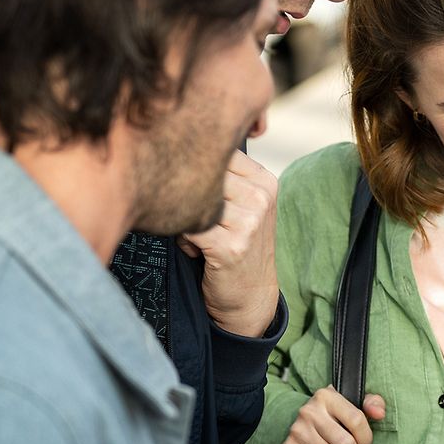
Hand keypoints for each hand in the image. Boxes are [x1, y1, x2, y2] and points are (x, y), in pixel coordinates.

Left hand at [182, 150, 278, 337]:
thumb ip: (225, 177)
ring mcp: (249, 221)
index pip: (218, 153)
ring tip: (198, 237)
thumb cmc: (236, 245)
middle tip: (196, 218)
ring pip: (193, 201)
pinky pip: (188, 228)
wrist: (250, 295)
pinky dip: (184, 240)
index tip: (197, 192)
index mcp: (264, 180)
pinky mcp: (232, 246)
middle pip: (202, 176)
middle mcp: (261, 196)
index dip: (196, 170)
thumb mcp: (242, 205)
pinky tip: (197, 251)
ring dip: (185, 219)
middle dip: (188, 196)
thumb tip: (178, 148)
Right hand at [281, 387, 388, 443]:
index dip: (366, 437)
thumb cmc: (334, 420)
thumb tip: (379, 413)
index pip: (357, 420)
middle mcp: (309, 411)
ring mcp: (297, 430)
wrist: (300, 431)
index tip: (364, 442)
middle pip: (346, 443)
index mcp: (326, 396)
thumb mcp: (353, 406)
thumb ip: (372, 404)